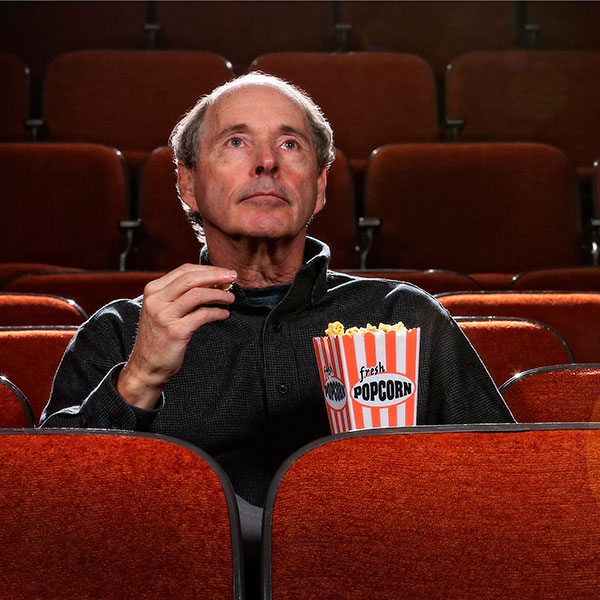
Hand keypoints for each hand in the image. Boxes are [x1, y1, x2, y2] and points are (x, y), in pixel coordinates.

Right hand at [116, 264, 236, 408]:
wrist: (146, 366)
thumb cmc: (159, 336)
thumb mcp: (163, 309)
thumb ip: (179, 294)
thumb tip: (212, 281)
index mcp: (153, 290)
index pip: (184, 270)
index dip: (208, 269)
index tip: (224, 272)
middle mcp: (156, 300)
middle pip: (191, 278)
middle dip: (216, 275)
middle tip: (233, 277)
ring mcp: (164, 316)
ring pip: (198, 294)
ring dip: (219, 294)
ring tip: (230, 298)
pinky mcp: (175, 331)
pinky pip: (202, 315)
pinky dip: (217, 312)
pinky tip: (224, 314)